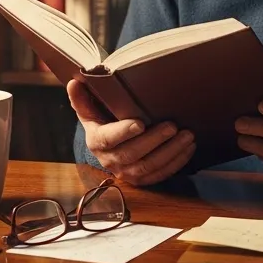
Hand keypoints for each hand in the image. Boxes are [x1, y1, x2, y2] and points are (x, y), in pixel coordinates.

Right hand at [67, 80, 195, 185]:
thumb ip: (82, 97)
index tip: (140, 123)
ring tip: (187, 136)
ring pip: (149, 167)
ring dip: (171, 152)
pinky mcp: (142, 179)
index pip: (109, 139)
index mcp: (97, 141)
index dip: (123, 132)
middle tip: (173, 126)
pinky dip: (177, 163)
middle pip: (133, 155)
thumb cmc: (101, 121)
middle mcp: (110, 160)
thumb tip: (73, 82)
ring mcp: (127, 172)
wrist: (107, 146)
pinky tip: (189, 148)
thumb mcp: (89, 109)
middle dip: (155, 140)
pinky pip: (160, 175)